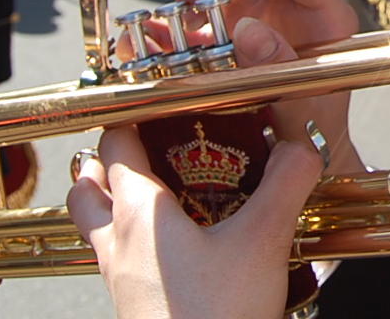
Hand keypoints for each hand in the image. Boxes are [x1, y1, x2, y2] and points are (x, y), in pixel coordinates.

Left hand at [69, 76, 326, 318]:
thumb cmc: (215, 317)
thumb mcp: (264, 240)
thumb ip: (286, 183)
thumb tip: (301, 148)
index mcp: (139, 211)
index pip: (117, 141)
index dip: (134, 111)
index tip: (158, 93)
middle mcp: (116, 240)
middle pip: (87, 182)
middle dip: (107, 156)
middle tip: (143, 139)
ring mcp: (117, 277)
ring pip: (93, 222)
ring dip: (109, 197)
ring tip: (149, 185)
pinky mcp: (131, 305)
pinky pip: (114, 258)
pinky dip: (129, 238)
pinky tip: (170, 244)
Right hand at [172, 0, 362, 172]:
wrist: (299, 156)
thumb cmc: (311, 132)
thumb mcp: (301, 106)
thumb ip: (276, 67)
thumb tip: (247, 28)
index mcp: (324, 12)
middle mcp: (294, 1)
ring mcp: (264, 9)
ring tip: (178, 12)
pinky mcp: (234, 24)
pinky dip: (180, 8)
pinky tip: (162, 27)